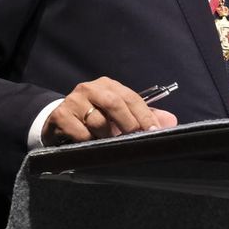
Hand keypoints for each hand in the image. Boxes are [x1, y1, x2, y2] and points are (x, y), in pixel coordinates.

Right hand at [42, 77, 179, 145]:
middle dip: (128, 123)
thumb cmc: (94, 117)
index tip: (153, 130)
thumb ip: (144, 117)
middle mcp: (90, 89)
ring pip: (97, 121)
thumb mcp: (118, 115)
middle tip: (135, 138)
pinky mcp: (60, 116)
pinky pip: (80, 132)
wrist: (58, 122)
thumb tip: (170, 121)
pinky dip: (89, 141)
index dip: (144, 115)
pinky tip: (90, 143)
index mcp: (108, 85)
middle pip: (114, 103)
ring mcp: (73, 101)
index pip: (131, 97)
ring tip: (109, 143)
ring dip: (107, 136)